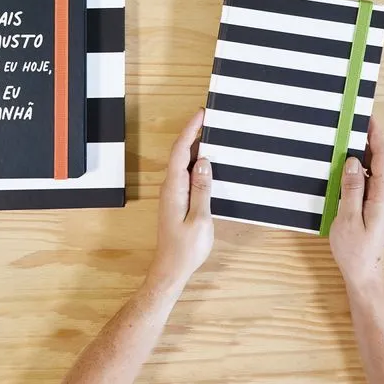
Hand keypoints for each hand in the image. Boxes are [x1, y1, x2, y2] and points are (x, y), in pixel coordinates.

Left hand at [146, 109, 213, 296]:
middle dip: (193, 132)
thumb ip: (201, 189)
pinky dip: (196, 161)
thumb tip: (203, 162)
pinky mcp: (177, 198)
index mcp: (174, 188)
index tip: (201, 114)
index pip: (180, 151)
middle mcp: (170, 186)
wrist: (171, 269)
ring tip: (212, 133)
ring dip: (196, 146)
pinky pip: (186, 172)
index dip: (190, 130)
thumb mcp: (200, 219)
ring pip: (183, 162)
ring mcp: (173, 192)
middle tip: (210, 117)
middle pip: (180, 152)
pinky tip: (209, 161)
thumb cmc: (186, 249)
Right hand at [330, 119, 383, 293]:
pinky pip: (369, 180)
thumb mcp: (347, 218)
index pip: (383, 159)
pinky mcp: (375, 206)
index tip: (369, 118)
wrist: (364, 275)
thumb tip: (353, 161)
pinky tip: (345, 165)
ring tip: (346, 138)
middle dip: (369, 140)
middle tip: (352, 122)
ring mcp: (382, 201)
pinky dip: (359, 168)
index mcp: (382, 197)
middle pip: (380, 161)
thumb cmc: (354, 250)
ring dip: (362, 153)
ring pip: (374, 170)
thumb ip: (352, 189)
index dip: (376, 137)